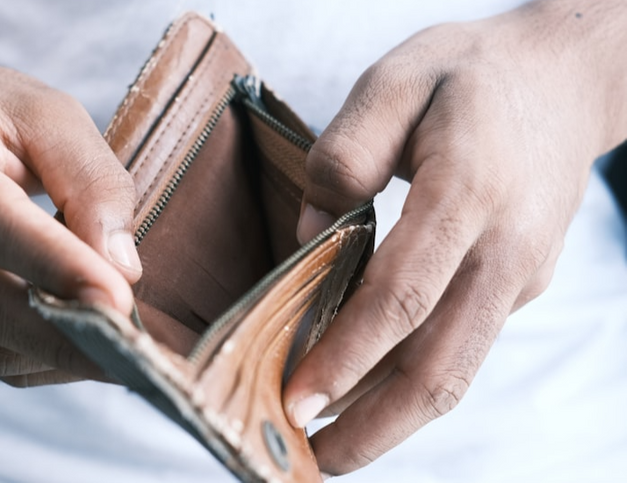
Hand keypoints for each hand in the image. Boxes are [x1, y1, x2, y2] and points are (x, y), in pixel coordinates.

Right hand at [0, 59, 142, 385]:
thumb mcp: (54, 117)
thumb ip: (91, 183)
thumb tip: (122, 269)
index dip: (57, 266)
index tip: (119, 300)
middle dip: (63, 333)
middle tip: (132, 350)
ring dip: (59, 355)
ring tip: (122, 353)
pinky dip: (43, 360)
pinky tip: (87, 347)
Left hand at [283, 1, 626, 476]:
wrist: (563, 80)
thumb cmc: (470, 76)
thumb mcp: (397, 79)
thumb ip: (346, 153)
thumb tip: (311, 234)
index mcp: (468, 192)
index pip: (403, 296)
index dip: (348, 356)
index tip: (295, 399)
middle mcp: (503, 249)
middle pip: (439, 364)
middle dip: (373, 426)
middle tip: (310, 462)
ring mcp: (518, 274)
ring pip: (456, 369)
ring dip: (392, 419)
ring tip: (332, 446)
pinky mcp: (518, 285)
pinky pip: (461, 344)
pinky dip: (411, 379)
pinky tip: (367, 389)